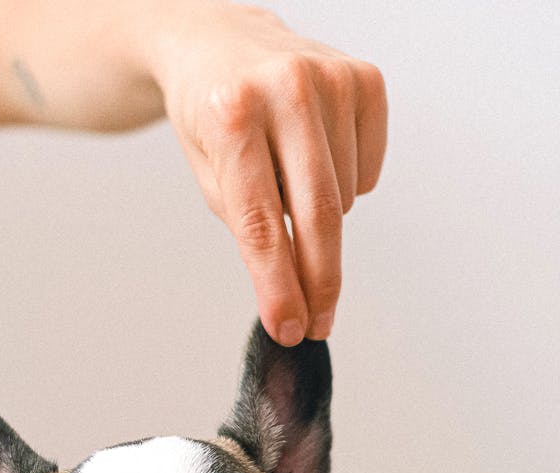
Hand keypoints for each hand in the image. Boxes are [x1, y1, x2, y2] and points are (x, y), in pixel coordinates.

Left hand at [151, 3, 386, 343]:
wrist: (217, 42)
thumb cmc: (209, 111)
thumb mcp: (207, 170)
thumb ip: (248, 223)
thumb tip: (293, 285)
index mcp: (232, 115)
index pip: (261, 223)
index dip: (278, 285)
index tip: (291, 327)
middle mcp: (285, 89)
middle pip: (317, 214)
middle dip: (319, 281)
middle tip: (318, 321)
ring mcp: (331, 78)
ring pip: (344, 197)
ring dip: (318, 215)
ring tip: (285, 177)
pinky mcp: (364, 78)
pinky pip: (369, 170)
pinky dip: (346, 183)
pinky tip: (314, 156)